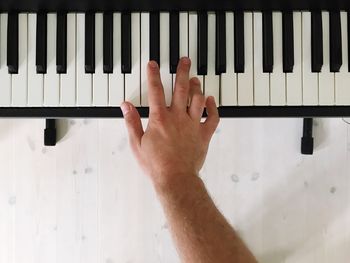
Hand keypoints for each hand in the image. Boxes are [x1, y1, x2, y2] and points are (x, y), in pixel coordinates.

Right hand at [121, 57, 219, 186]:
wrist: (175, 178)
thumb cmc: (156, 164)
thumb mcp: (137, 144)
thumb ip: (132, 122)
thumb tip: (125, 106)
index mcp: (160, 118)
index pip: (155, 90)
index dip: (153, 75)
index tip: (153, 64)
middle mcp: (178, 117)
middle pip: (181, 89)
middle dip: (182, 71)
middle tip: (185, 60)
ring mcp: (192, 125)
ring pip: (198, 99)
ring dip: (197, 87)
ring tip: (195, 78)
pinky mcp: (204, 135)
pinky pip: (213, 117)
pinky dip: (213, 107)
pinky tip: (211, 99)